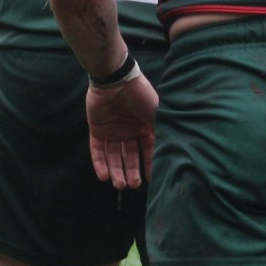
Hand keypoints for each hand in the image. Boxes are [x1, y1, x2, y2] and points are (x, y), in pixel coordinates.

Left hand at [87, 71, 157, 189]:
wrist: (116, 80)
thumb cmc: (140, 95)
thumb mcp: (156, 114)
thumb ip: (159, 133)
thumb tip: (169, 153)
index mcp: (143, 127)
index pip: (146, 151)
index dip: (148, 165)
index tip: (150, 180)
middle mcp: (128, 131)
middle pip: (128, 157)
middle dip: (130, 172)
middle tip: (132, 185)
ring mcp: (111, 131)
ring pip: (113, 156)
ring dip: (116, 171)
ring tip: (119, 184)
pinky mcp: (96, 130)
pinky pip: (97, 150)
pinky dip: (100, 163)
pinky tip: (104, 176)